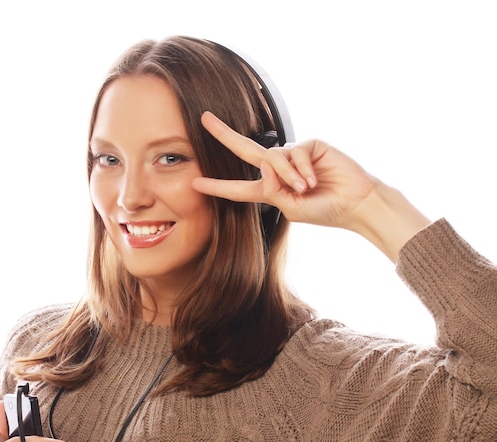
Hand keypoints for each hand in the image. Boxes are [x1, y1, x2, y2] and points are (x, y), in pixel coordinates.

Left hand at [193, 111, 429, 260]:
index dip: (218, 186)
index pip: (240, 188)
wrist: (356, 203)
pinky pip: (294, 153)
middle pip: (246, 150)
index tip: (195, 183)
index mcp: (271, 190)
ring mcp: (294, 156)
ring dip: (287, 176)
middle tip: (204, 119)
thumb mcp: (292, 209)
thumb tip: (262, 164)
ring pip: (273, 158)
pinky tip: (314, 179)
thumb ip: (273, 191)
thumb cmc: (325, 210)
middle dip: (224, 135)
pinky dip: (302, 168)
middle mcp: (279, 170)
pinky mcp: (310, 145)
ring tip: (306, 188)